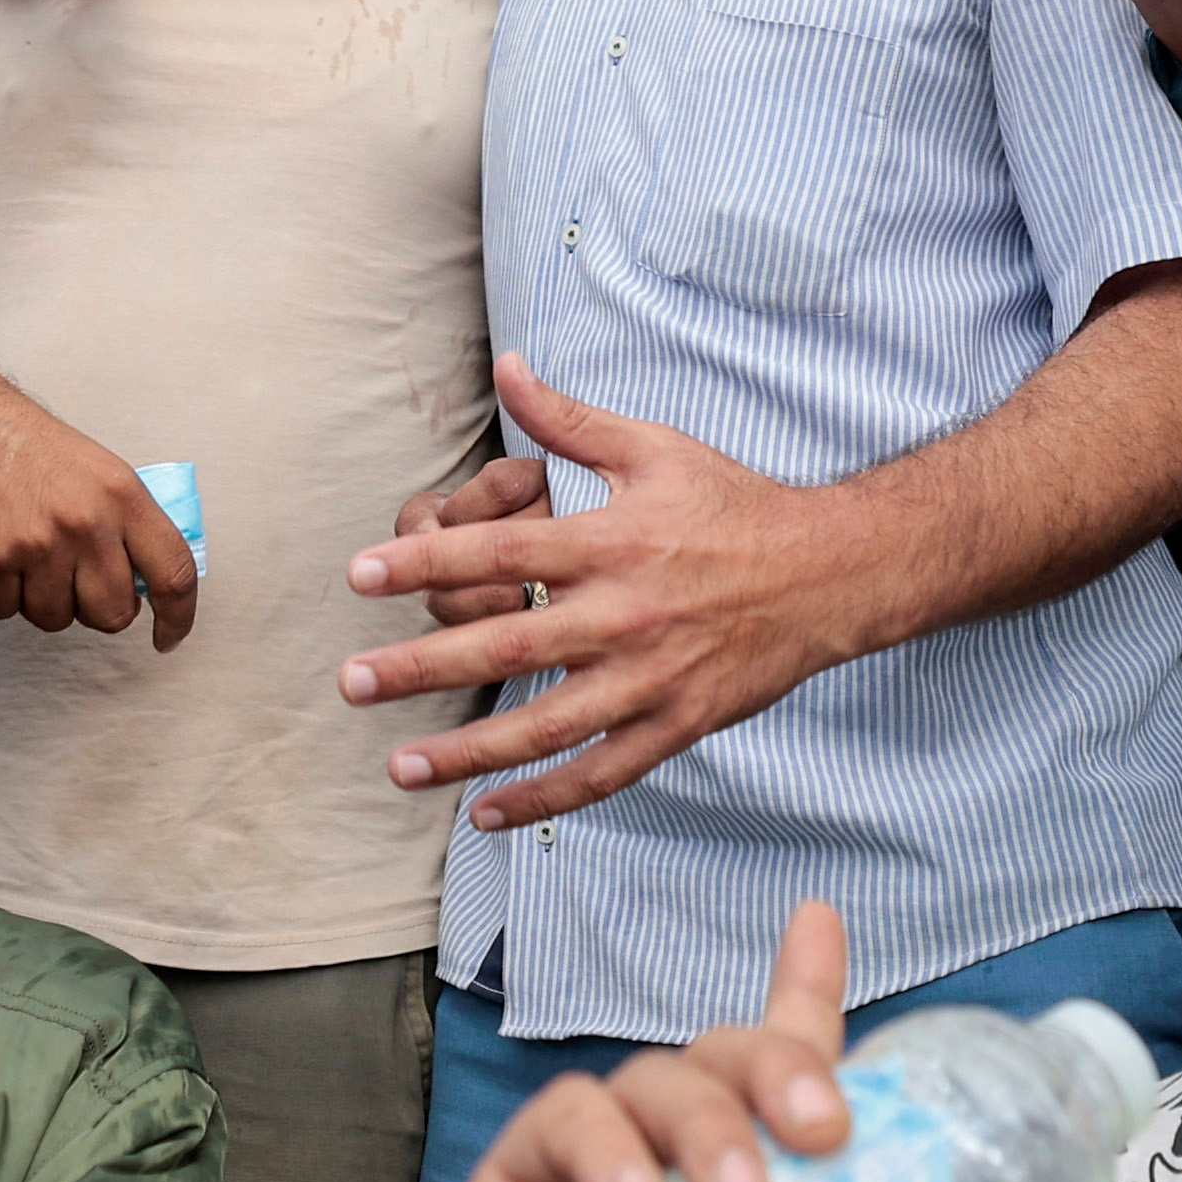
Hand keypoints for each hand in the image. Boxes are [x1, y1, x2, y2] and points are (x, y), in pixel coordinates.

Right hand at [0, 338, 195, 647]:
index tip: (170, 635)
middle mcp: (85, 523)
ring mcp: (37, 545)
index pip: (172, 573)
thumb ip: (126, 523)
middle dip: (96, 608)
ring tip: (28, 553)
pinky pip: (6, 610)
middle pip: (113, 613)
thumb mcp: (98, 469)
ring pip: (56, 618)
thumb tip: (147, 580)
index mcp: (122, 495)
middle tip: (76, 579)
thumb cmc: (25, 442)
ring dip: (43, 598)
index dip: (179, 616)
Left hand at [338, 357, 850, 830]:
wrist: (831, 573)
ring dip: (468, 752)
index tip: (360, 575)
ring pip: (544, 726)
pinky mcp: (677, 724)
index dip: (423, 562)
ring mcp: (650, 678)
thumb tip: (507, 369)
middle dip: (421, 667)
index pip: (498, 551)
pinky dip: (543, 799)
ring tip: (398, 766)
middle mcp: (624, 614)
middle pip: (505, 646)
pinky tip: (486, 812)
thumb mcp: (653, 449)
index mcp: (610, 541)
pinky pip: (601, 773)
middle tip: (351, 682)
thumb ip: (569, 421)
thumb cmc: (732, 506)